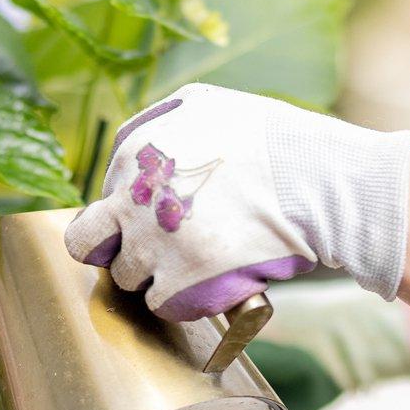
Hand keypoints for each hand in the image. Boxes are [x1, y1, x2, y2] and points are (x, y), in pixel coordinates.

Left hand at [62, 82, 409, 318]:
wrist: (322, 181)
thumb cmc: (273, 141)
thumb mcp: (206, 105)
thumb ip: (160, 127)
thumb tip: (138, 154)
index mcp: (135, 151)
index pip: (103, 197)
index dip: (131, 212)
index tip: (159, 218)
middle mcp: (133, 197)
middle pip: (87, 244)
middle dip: (114, 250)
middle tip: (150, 251)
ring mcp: (154, 242)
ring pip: (127, 278)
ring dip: (157, 275)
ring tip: (199, 261)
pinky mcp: (181, 283)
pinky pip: (162, 305)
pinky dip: (186, 300)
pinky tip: (213, 280)